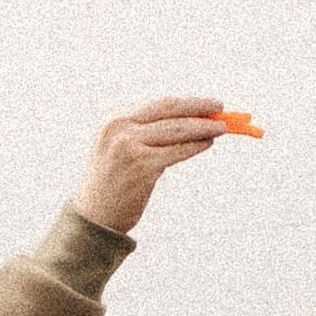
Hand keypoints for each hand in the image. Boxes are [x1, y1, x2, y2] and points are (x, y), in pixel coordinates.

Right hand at [76, 100, 231, 234]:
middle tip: (219, 107)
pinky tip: (207, 143)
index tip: (207, 104)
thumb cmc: (114, 178)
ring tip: (220, 128)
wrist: (95, 212)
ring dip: (203, 127)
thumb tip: (191, 117)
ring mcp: (129, 145)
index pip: (159, 102)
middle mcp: (119, 125)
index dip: (188, 102)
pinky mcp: (142, 166)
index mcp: (113, 115)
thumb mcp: (121, 143)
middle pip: (169, 109)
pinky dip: (196, 146)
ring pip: (177, 129)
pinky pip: (178, 151)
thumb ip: (147, 128)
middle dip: (198, 107)